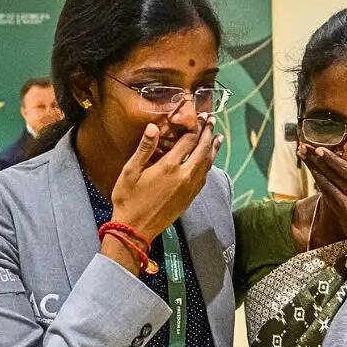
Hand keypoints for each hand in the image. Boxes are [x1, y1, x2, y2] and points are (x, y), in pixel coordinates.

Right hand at [109, 116, 221, 241]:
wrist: (135, 230)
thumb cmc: (128, 200)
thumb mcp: (130, 172)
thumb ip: (144, 149)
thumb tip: (153, 127)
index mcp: (168, 167)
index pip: (188, 141)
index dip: (196, 126)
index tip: (200, 116)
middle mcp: (184, 176)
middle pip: (202, 150)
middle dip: (208, 134)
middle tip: (212, 121)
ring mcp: (189, 188)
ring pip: (207, 164)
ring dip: (213, 149)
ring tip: (218, 137)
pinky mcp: (190, 198)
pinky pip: (204, 178)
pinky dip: (209, 166)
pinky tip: (210, 161)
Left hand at [301, 144, 346, 281]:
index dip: (332, 159)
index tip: (320, 149)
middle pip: (333, 174)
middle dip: (316, 160)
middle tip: (304, 147)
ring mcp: (345, 205)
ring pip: (326, 183)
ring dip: (313, 169)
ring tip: (303, 156)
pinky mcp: (339, 213)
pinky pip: (326, 195)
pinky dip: (319, 184)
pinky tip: (312, 174)